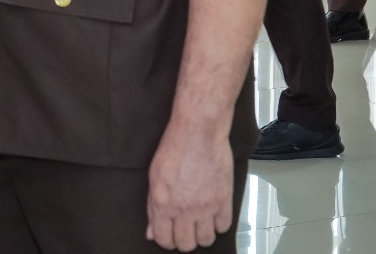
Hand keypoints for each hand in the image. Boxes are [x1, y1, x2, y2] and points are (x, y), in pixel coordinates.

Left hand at [146, 126, 233, 250]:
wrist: (198, 133)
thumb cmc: (174, 148)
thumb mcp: (154, 177)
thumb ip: (152, 207)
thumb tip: (151, 230)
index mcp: (163, 204)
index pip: (164, 239)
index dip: (166, 241)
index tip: (169, 236)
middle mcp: (184, 209)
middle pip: (186, 244)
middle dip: (184, 241)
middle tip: (185, 230)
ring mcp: (206, 206)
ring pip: (206, 240)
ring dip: (202, 235)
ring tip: (200, 224)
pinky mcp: (224, 200)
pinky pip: (224, 226)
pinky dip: (219, 224)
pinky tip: (214, 214)